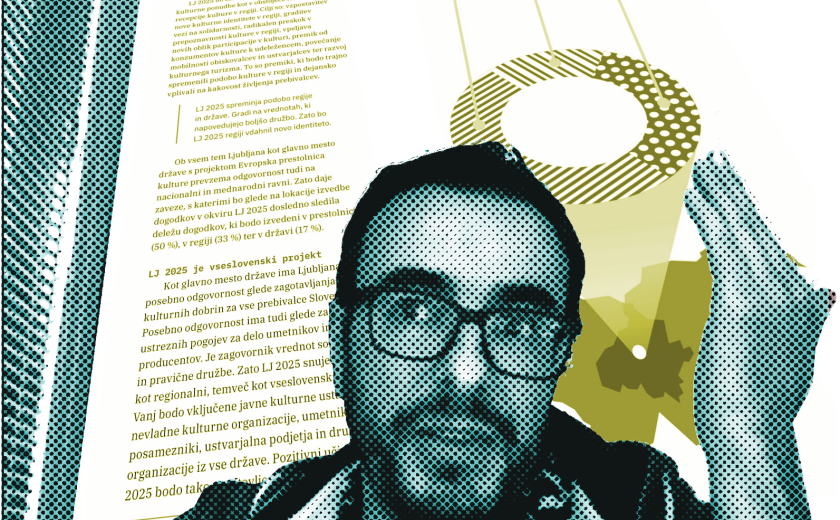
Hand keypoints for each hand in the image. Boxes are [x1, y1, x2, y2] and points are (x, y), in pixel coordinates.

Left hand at [684, 151, 832, 430]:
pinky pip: (721, 242)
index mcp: (804, 300)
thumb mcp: (791, 354)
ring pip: (742, 227)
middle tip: (717, 156)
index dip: (752, 212)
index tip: (737, 188)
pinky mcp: (741, 298)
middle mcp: (793, 289)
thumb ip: (802, 320)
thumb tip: (820, 295)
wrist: (753, 432)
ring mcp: (770, 292)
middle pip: (760, 227)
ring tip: (703, 163)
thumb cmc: (761, 401)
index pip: (773, 244)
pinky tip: (695, 191)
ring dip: (720, 190)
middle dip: (736, 189)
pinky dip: (708, 212)